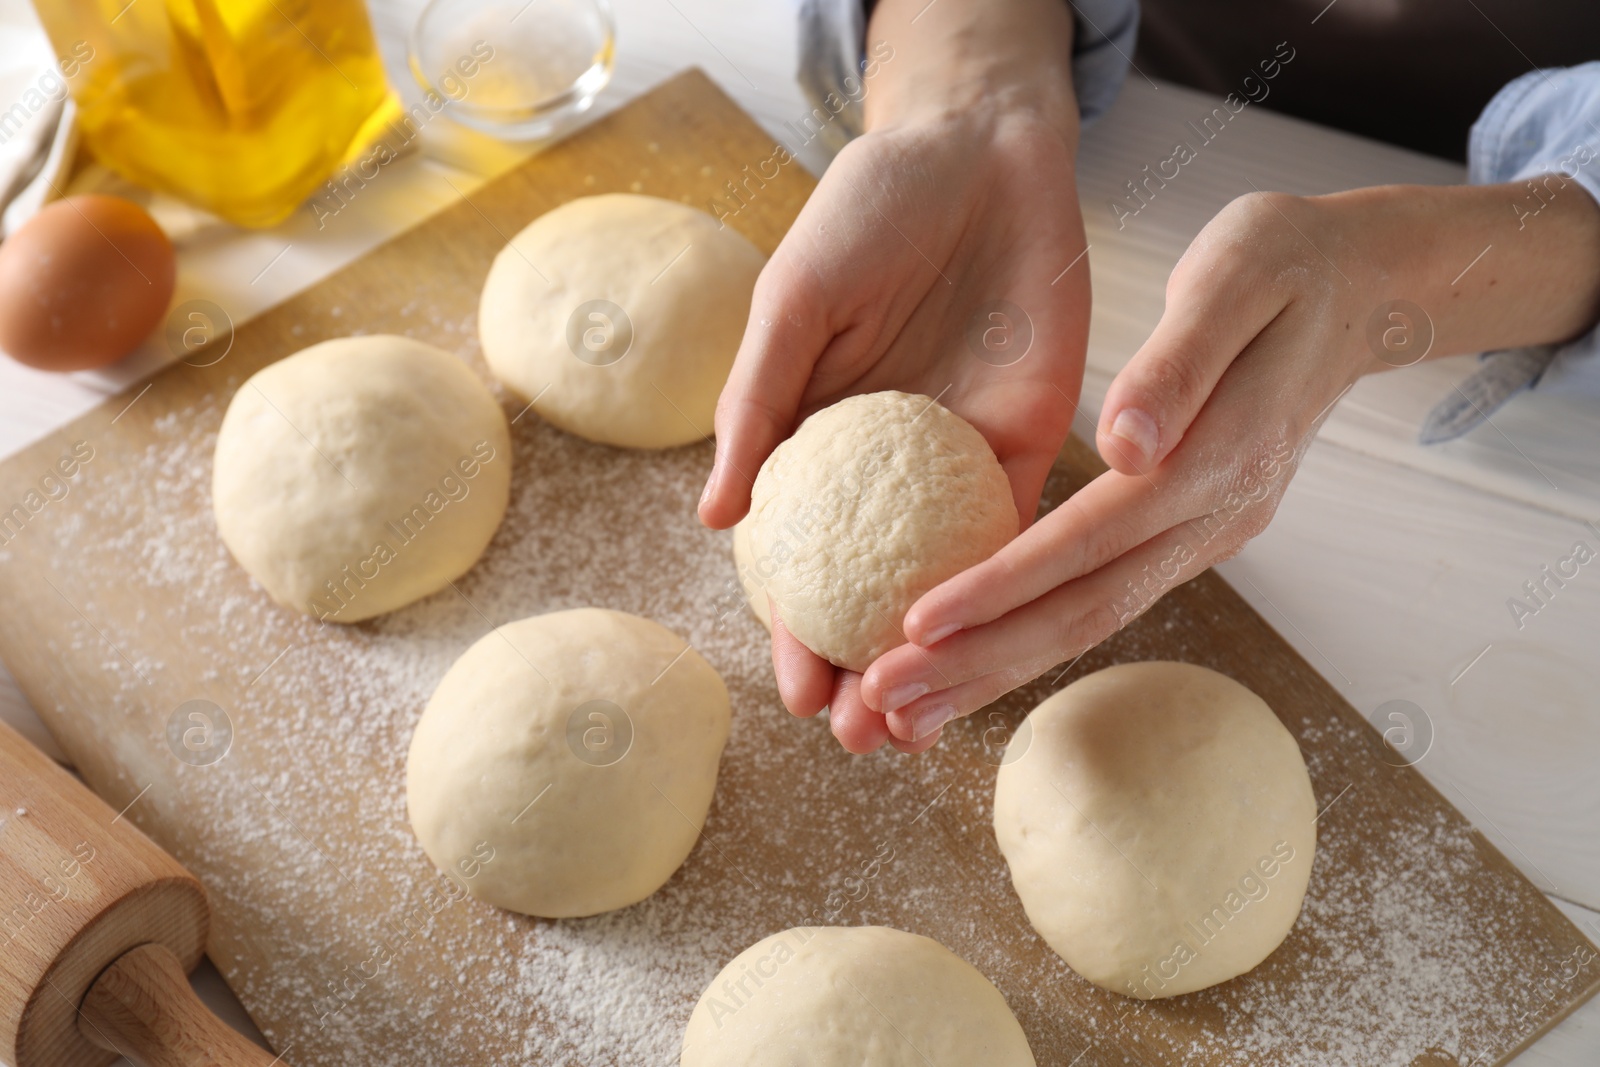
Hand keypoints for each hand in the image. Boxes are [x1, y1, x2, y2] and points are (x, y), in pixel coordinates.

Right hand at [699, 0, 1089, 752]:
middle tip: (864, 741)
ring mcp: (956, 461)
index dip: (796, 632)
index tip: (796, 697)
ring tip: (926, 726)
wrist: (977, 149)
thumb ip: (759, 406)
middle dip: (868, 672)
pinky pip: (1017, 524)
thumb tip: (714, 519)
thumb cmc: (868, 209)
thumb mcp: (795, 302)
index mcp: (817, 441)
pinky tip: (1000, 648)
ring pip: (947, 582)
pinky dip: (1008, 587)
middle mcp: (885, 469)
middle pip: (874, 591)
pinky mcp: (1027, 440)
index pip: (802, 559)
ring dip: (940, 657)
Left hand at [861, 180, 1599, 742]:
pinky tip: (968, 654)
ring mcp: (1207, 534)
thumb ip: (1180, 362)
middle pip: (1085, 613)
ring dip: (996, 669)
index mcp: (1218, 459)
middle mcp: (1214, 517)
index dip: (1001, 587)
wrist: (1362, 289)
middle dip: (979, 663)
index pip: (1090, 543)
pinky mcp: (1191, 531)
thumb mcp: (1238, 273)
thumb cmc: (1288, 261)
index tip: (916, 624)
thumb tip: (1123, 444)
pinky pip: (1100, 596)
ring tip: (905, 709)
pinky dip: (1029, 634)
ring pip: (1091, 621)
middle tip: (883, 704)